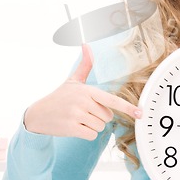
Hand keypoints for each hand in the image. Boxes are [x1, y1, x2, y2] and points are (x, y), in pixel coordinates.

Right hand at [24, 44, 141, 140]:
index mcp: (87, 90)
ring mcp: (77, 114)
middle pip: (108, 117)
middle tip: (84, 112)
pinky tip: (75, 126)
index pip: (112, 100)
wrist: (38, 114)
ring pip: (100, 127)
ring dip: (92, 126)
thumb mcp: (73, 80)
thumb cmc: (60, 97)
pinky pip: (91, 135)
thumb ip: (85, 64)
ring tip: (78, 118)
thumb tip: (86, 44)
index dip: (128, 107)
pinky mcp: (71, 128)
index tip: (140, 113)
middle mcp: (83, 101)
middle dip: (99, 117)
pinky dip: (86, 134)